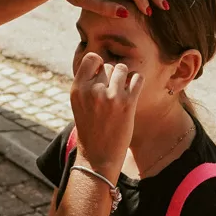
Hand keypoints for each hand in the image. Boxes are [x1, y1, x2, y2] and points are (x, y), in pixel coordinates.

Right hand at [69, 50, 141, 177]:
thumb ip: (87, 85)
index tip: (102, 76)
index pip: (91, 58)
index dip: (99, 64)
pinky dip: (137, 82)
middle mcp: (92, 90)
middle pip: (109, 65)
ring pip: (123, 69)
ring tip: (122, 92)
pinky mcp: (126, 103)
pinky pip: (137, 78)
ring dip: (125, 78)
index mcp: (77, 89)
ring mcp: (110, 96)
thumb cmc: (90, 130)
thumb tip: (103, 64)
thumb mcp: (80, 105)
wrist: (98, 157)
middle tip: (112, 94)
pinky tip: (133, 92)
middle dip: (112, 76)